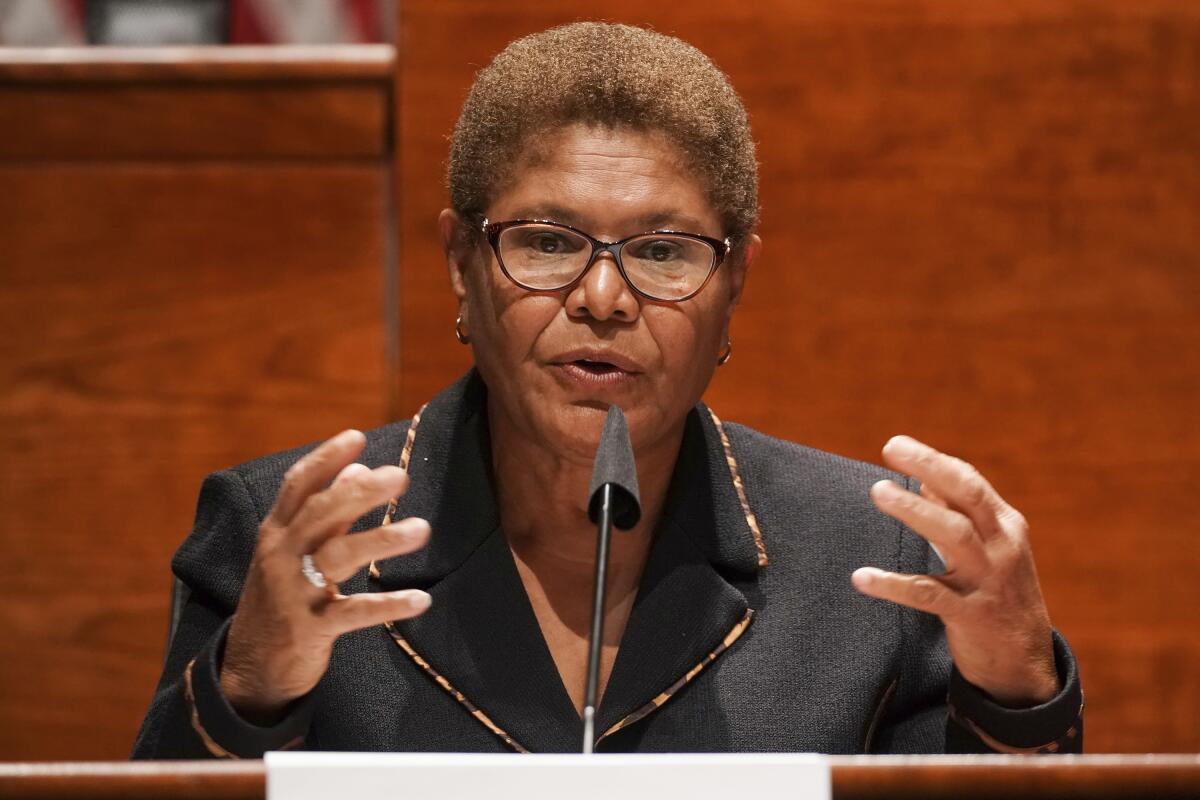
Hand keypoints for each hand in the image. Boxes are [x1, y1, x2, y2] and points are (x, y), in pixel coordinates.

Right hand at [220, 429, 431, 723]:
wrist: (250, 669)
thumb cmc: (281, 599)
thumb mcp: (294, 552)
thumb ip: (328, 514)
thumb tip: (359, 470)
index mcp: (276, 533)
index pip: (297, 485)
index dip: (325, 458)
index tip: (358, 437)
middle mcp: (280, 556)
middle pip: (320, 513)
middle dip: (360, 492)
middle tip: (400, 477)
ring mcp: (292, 593)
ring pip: (337, 556)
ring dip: (383, 540)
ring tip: (423, 529)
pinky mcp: (308, 630)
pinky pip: (353, 613)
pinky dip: (388, 605)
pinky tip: (421, 600)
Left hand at [852, 435, 1058, 706]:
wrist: (1026, 666)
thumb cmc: (998, 597)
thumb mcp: (987, 551)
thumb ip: (957, 516)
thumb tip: (923, 480)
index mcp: (1006, 527)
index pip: (970, 482)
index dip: (934, 460)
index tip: (897, 444)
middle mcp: (1002, 547)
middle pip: (968, 496)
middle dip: (930, 467)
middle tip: (891, 448)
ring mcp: (990, 581)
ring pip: (954, 535)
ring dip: (915, 510)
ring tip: (878, 491)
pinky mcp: (972, 616)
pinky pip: (928, 594)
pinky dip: (893, 583)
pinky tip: (861, 578)